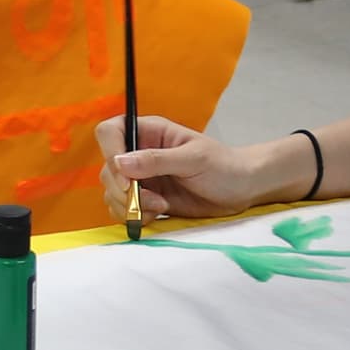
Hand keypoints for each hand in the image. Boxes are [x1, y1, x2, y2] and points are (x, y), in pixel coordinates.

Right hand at [94, 116, 315, 221]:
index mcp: (149, 132)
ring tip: (161, 207)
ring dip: (130, 206)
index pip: (110, 133)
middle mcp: (139, 153)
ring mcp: (142, 178)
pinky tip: (158, 215)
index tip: (125, 178)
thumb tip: (120, 162)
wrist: (242, 189)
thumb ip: (157, 160)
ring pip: (113, 192)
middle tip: (150, 201)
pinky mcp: (147, 200)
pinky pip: (124, 210)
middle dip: (123, 189)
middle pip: (107, 168)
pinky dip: (135, 217)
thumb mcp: (193, 159)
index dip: (110, 153)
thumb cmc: (223, 165)